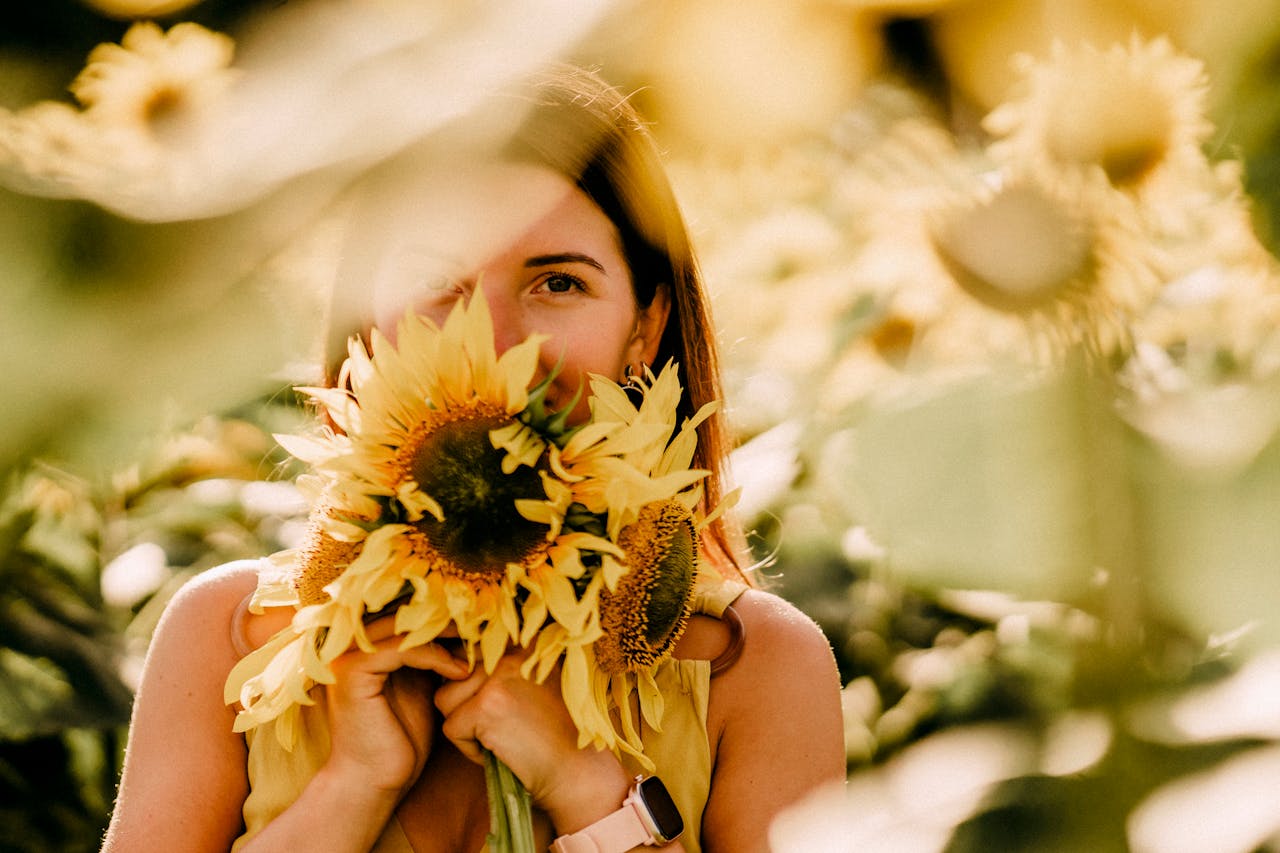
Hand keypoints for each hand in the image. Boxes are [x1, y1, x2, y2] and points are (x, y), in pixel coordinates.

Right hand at [322, 617, 469, 796]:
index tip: (482, 621)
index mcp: (362, 644)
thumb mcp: (421, 684)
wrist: (376, 780)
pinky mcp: (352, 672)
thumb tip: (465, 624)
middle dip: (448, 617)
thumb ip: (429, 653)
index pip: (406, 611)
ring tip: (478, 647)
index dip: (444, 612)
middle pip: (404, 612)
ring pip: (404, 627)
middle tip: (484, 626)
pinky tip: (459, 671)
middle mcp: (347, 644)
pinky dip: (435, 656)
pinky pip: (402, 649)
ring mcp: (345, 656)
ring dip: (446, 635)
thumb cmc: (401, 737)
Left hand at [434, 650, 629, 832]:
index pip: (469, 654)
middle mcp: (510, 652)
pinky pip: (451, 728)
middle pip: (454, 677)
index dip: (476, 689)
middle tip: (505, 727)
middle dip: (468, 708)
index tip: (504, 709)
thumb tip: (455, 664)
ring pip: (445, 699)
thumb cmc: (553, 734)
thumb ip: (502, 669)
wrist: (576, 770)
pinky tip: (501, 751)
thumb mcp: (534, 685)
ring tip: (501, 737)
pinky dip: (469, 750)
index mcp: (523, 644)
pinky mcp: (486, 705)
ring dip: (465, 727)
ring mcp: (497, 676)